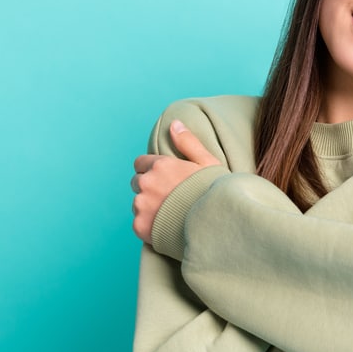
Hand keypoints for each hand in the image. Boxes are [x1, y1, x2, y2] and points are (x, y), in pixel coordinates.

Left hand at [132, 120, 220, 243]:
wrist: (215, 226)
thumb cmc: (214, 193)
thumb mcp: (207, 162)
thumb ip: (188, 142)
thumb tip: (174, 124)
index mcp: (161, 165)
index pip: (140, 163)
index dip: (152, 170)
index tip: (165, 179)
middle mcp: (147, 183)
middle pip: (137, 182)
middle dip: (149, 188)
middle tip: (169, 198)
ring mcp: (141, 205)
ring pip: (138, 203)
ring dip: (149, 207)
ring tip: (171, 214)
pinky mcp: (140, 226)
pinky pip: (139, 223)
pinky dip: (150, 225)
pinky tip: (167, 227)